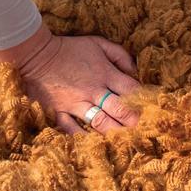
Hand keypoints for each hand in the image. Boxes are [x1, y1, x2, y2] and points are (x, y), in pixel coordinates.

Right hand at [0, 24, 141, 133]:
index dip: (144, 100)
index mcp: (105, 73)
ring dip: (114, 133)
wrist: (37, 55)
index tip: (152, 110)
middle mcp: (93, 91)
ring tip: (126, 142)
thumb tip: (135, 70)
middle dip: (134, 121)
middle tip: (145, 131)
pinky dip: (84, 139)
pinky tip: (94, 146)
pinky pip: (73, 130)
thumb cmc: (70, 48)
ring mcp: (76, 104)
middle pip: (119, 110)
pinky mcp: (59, 112)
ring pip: (100, 123)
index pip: (131, 90)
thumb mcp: (98, 43)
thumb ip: (120, 55)